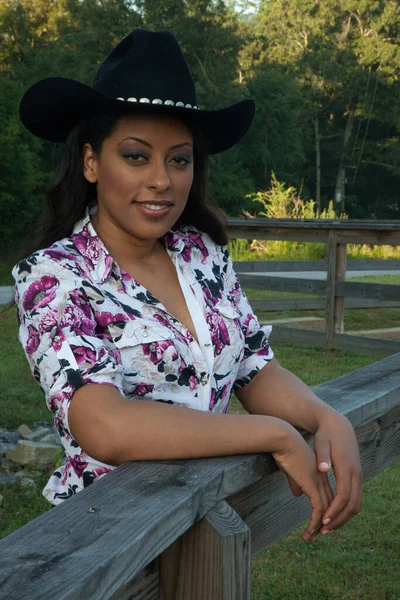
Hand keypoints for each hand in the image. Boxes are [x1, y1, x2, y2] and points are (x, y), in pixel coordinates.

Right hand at [272, 428, 333, 541]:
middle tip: (315, 536)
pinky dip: (316, 522)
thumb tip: (297, 494)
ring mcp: (319, 482)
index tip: (317, 525)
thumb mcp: (291, 467)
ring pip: (326, 511)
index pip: (327, 497)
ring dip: (319, 527)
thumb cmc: (284, 450)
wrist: (283, 439)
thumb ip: (296, 480)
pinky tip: (310, 531)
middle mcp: (322, 479)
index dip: (324, 512)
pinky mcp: (312, 485)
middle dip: (325, 524)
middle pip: (330, 506)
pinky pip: (318, 509)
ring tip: (309, 538)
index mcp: (319, 474)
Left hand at [313, 412, 361, 538]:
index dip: (334, 511)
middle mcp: (356, 474)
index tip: (322, 521)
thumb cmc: (326, 434)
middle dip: (339, 520)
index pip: (343, 496)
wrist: (339, 425)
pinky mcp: (356, 476)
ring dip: (343, 517)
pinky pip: (355, 498)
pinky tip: (334, 515)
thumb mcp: (321, 442)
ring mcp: (358, 475)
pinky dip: (346, 510)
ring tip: (327, 527)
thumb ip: (321, 456)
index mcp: (346, 467)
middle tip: (323, 531)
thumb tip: (322, 468)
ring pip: (356, 504)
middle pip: (353, 504)